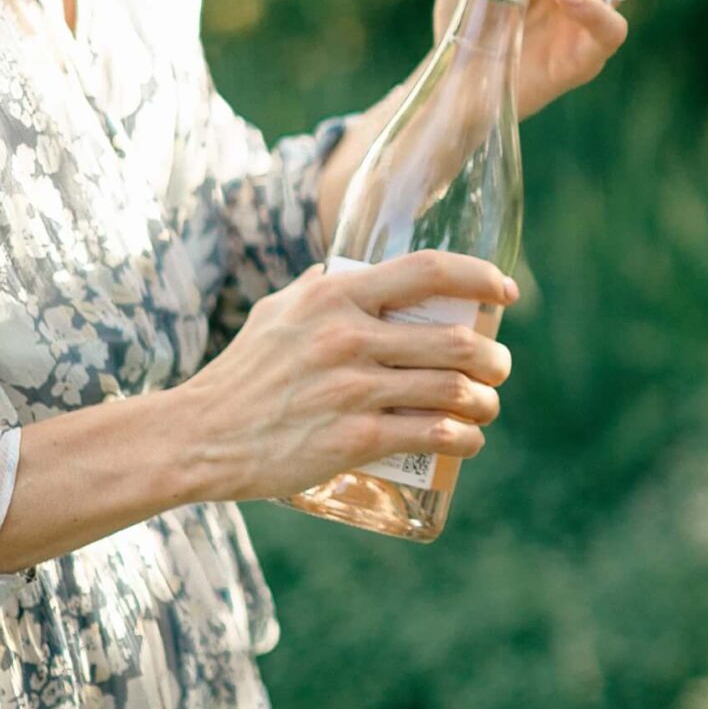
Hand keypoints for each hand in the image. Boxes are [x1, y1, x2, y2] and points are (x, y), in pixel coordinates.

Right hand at [183, 251, 519, 501]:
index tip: (506, 292)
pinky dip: (463, 439)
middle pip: (455, 339)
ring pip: (452, 390)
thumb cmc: (242, 372)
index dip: (480, 276)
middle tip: (499, 367)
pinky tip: (468, 440)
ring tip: (488, 406)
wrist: (201, 437)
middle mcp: (348, 337)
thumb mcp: (275, 312)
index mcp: (334, 295)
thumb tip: (348, 268)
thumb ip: (317, 287)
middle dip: (494, 357)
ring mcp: (352, 389)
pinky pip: (431, 435)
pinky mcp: (353, 439)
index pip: (427, 270)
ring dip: (486, 401)